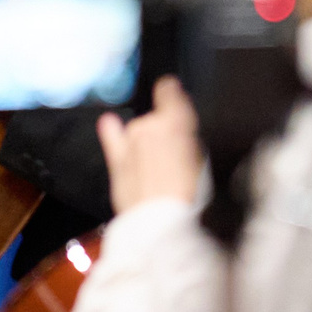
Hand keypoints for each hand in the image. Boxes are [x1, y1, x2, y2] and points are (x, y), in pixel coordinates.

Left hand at [96, 76, 204, 213]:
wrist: (160, 221)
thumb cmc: (188, 196)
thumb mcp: (201, 163)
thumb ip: (189, 140)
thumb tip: (183, 135)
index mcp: (176, 122)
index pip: (170, 91)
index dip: (172, 91)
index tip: (172, 90)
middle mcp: (149, 124)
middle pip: (156, 118)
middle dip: (163, 132)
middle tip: (174, 157)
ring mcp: (130, 139)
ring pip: (138, 130)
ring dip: (145, 142)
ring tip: (156, 168)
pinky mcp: (117, 156)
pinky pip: (112, 132)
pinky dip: (112, 128)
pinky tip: (110, 122)